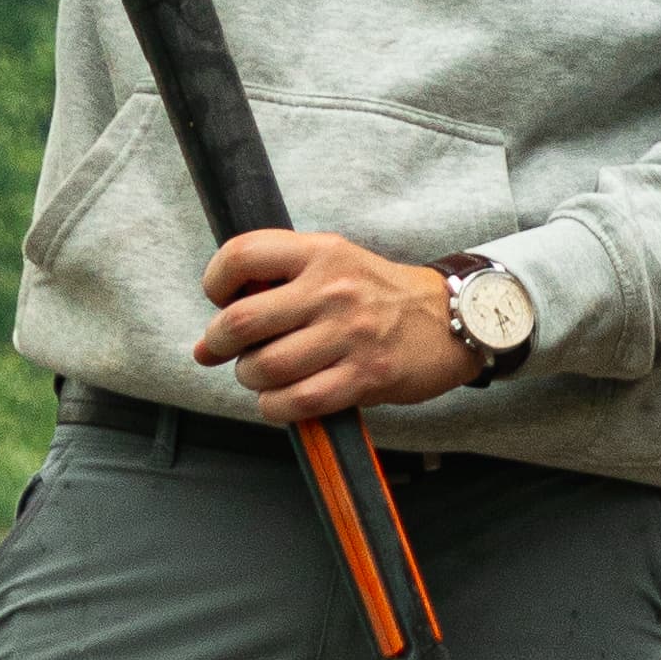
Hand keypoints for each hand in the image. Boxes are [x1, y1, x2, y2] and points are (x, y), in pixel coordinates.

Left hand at [194, 228, 475, 422]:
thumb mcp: (334, 262)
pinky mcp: (365, 376)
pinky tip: (281, 400)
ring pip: (266, 367)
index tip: (219, 300)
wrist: (451, 318)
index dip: (215, 282)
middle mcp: (333, 290)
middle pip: (242, 320)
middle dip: (219, 343)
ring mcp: (350, 335)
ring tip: (260, 375)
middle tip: (223, 350)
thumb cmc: (378, 294)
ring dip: (250, 378)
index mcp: (321, 252)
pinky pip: (298, 401)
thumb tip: (210, 335)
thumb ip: (279, 281)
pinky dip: (275, 407)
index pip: (242, 255)